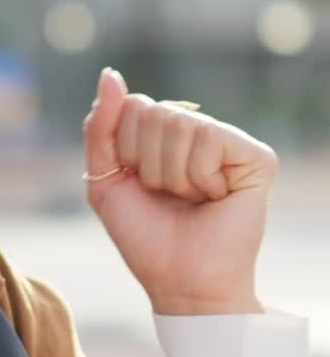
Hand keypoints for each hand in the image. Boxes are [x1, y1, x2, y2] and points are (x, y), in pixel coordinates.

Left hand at [82, 68, 278, 314]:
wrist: (180, 282)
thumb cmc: (145, 236)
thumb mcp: (105, 179)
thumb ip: (100, 126)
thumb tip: (110, 74)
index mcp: (163, 134)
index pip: (131, 105)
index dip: (125, 149)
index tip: (140, 184)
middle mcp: (198, 131)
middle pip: (153, 110)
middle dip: (147, 162)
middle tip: (168, 196)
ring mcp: (229, 142)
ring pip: (180, 122)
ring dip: (173, 173)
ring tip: (190, 199)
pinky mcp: (256, 157)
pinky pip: (210, 137)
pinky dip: (200, 175)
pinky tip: (214, 196)